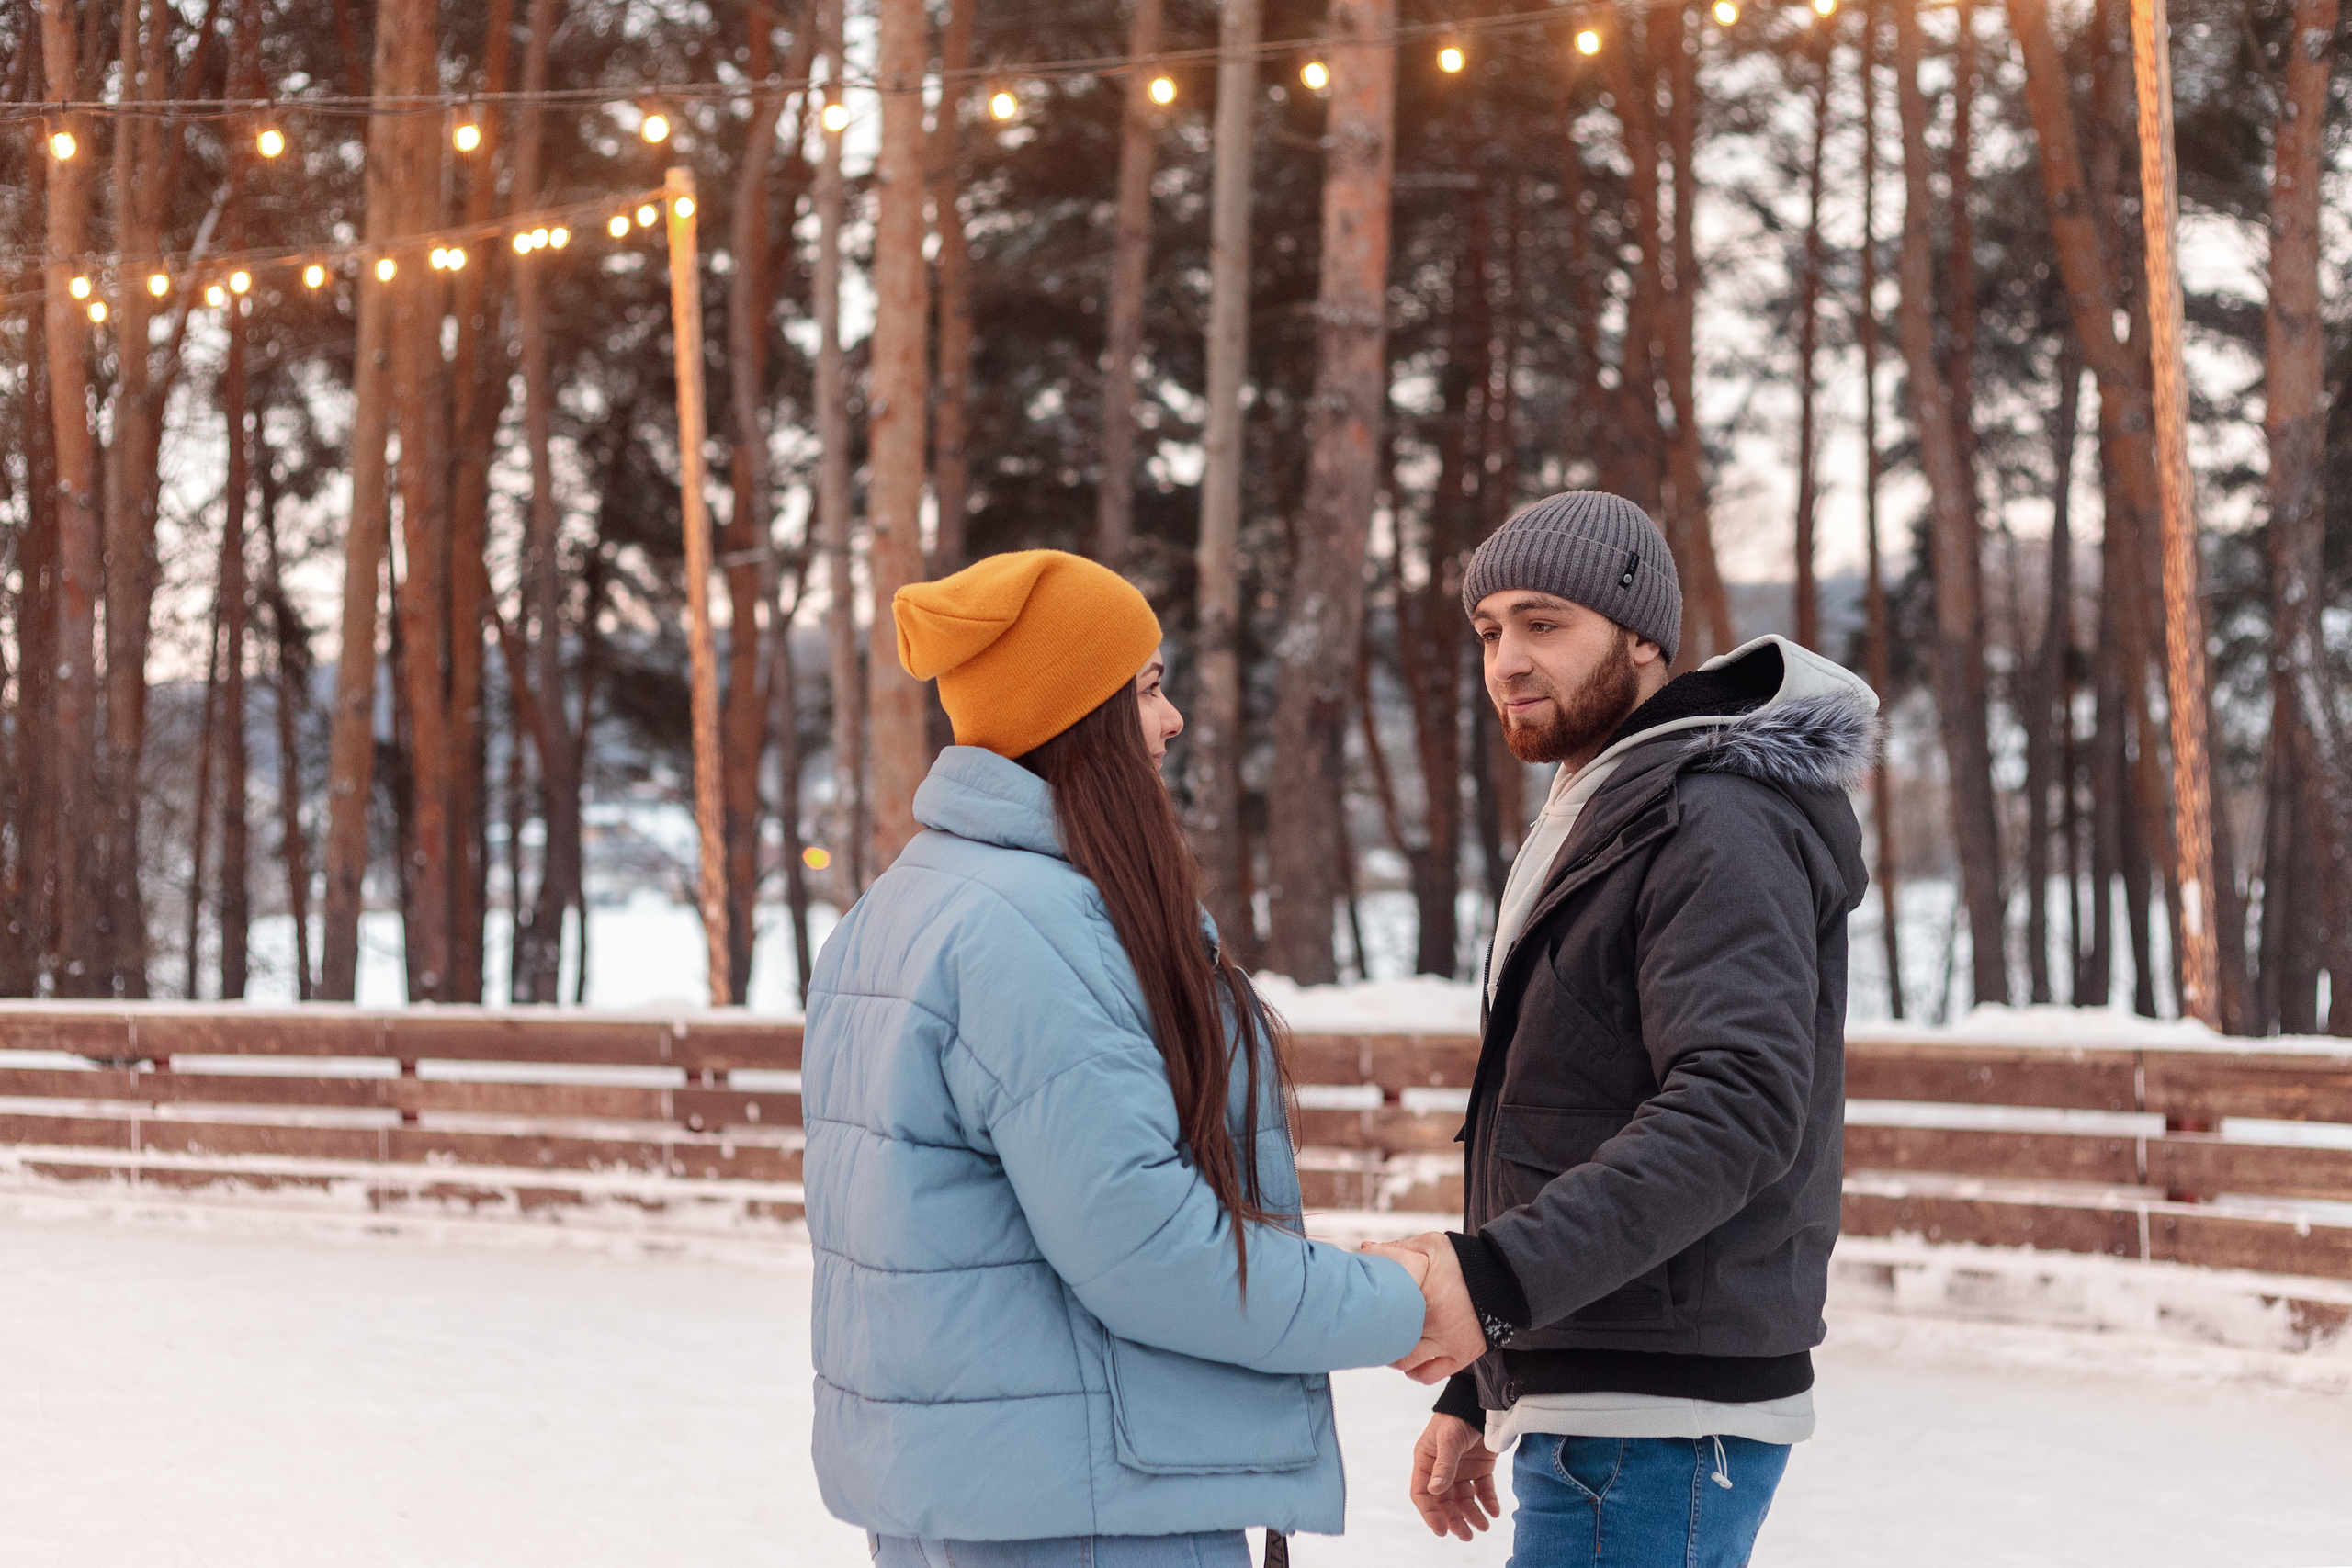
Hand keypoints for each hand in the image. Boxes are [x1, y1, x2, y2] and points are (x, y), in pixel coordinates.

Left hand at [1371, 1233, 1487, 1384]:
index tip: (1363, 1308)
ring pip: (1406, 1363)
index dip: (1369, 1311)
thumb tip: (1365, 1250)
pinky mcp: (1461, 1356)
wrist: (1505, 1278)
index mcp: (1425, 1295)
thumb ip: (1398, 1249)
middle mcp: (1436, 1323)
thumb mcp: (1431, 1246)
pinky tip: (1408, 1358)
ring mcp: (1449, 1343)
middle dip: (1377, 1335)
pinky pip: (1428, 1375)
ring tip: (1389, 1342)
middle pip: (1391, 1340)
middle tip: (1371, 1327)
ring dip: (1393, 1355)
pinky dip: (1413, 1371)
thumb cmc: (1463, 1261)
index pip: (1383, 1310)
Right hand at [1410, 1414, 1500, 1539]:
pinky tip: (1494, 1511)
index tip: (1440, 1530)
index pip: (1422, 1493)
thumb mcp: (1449, 1439)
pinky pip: (1483, 1490)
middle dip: (1454, 1520)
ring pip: (1464, 1500)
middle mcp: (1442, 1469)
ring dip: (1472, 1515)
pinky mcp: (1480, 1468)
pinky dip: (1488, 1502)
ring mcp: (1462, 1470)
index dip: (1429, 1513)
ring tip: (1483, 1527)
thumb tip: (1435, 1491)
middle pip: (1444, 1502)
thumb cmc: (1458, 1416)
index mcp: (1426, 1461)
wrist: (1483, 1402)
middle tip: (1466, 1536)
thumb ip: (1444, 1465)